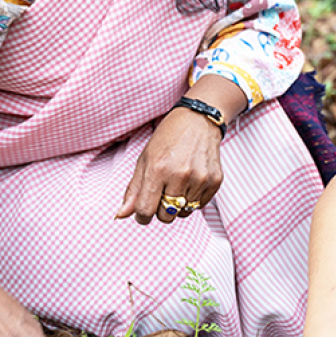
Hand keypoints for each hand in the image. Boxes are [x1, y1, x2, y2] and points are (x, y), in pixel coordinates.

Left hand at [116, 108, 222, 223]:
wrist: (197, 120)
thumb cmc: (167, 139)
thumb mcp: (144, 160)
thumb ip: (133, 190)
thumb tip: (121, 215)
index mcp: (157, 169)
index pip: (145, 210)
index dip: (141, 214)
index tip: (143, 209)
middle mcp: (180, 175)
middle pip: (165, 216)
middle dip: (160, 209)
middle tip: (161, 192)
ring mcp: (200, 179)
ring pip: (183, 213)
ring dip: (177, 205)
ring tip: (177, 183)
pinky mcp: (215, 181)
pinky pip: (199, 206)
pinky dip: (192, 199)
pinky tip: (190, 181)